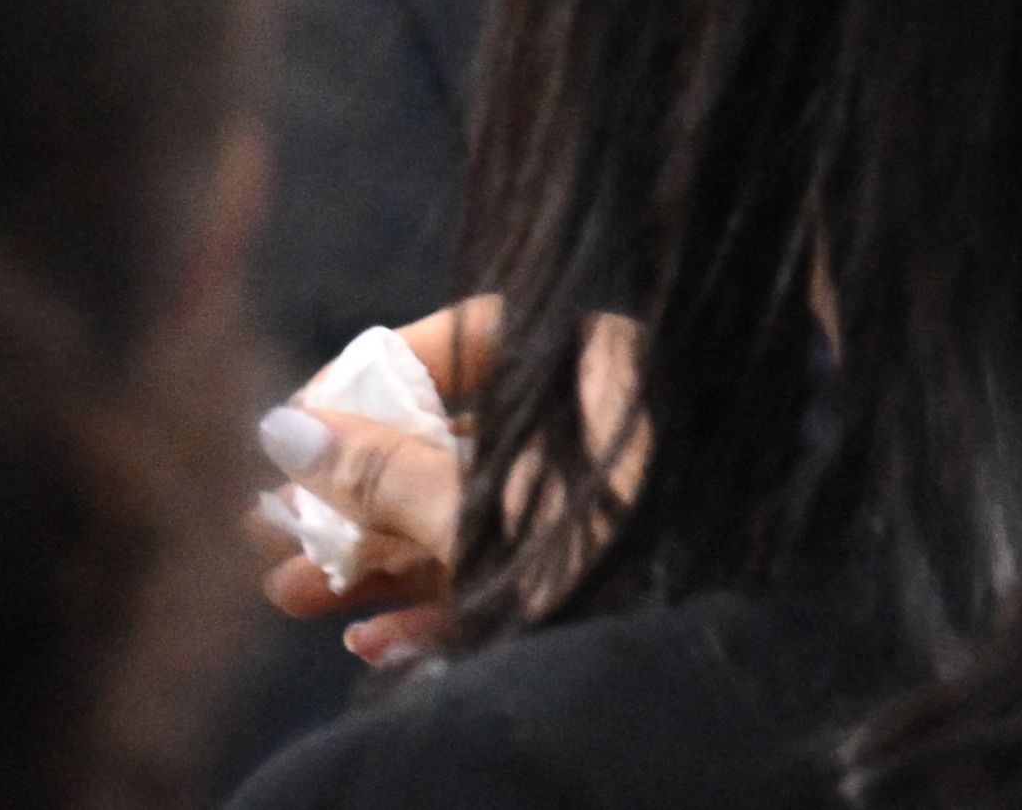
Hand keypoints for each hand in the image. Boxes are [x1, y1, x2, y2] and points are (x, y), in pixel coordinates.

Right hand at [249, 296, 643, 665]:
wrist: (751, 681)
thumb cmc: (628, 565)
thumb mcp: (483, 517)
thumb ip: (383, 474)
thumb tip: (281, 430)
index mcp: (603, 369)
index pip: (468, 340)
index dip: (368, 379)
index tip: (298, 423)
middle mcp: (616, 430)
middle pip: (457, 444)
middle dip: (354, 499)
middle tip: (270, 531)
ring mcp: (624, 512)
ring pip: (480, 522)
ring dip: (381, 562)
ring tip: (290, 595)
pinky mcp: (630, 586)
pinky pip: (526, 580)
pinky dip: (450, 606)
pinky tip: (375, 643)